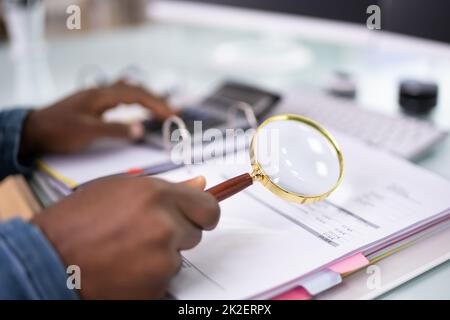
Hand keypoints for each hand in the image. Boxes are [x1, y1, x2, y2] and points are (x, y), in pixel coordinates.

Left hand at [20, 81, 174, 155]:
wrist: (34, 129)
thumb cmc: (59, 131)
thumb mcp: (88, 132)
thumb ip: (115, 130)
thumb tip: (141, 130)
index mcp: (102, 95)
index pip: (137, 95)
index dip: (157, 104)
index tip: (172, 115)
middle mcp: (101, 91)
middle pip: (135, 90)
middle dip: (156, 100)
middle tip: (173, 112)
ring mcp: (96, 96)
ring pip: (127, 91)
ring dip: (145, 98)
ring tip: (160, 107)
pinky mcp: (93, 103)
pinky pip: (119, 96)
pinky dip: (133, 99)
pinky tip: (135, 104)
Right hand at [32, 176, 219, 298]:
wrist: (46, 259)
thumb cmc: (77, 222)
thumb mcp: (119, 189)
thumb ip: (165, 189)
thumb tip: (200, 185)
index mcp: (157, 196)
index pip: (209, 207)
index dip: (201, 213)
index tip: (195, 217)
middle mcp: (165, 225)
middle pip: (195, 233)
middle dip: (176, 234)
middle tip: (142, 234)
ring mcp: (161, 260)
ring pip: (178, 258)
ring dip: (160, 257)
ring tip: (126, 252)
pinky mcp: (155, 288)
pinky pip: (165, 280)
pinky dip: (150, 278)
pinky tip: (124, 270)